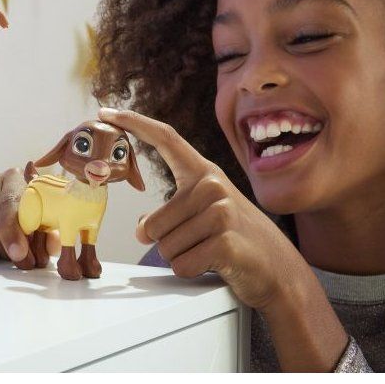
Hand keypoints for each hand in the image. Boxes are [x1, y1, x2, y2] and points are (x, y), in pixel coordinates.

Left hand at [97, 107, 302, 310]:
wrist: (277, 268)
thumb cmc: (236, 239)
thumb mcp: (204, 215)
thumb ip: (171, 212)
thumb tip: (142, 227)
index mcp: (204, 172)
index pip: (166, 138)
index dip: (134, 123)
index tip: (106, 112)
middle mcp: (213, 185)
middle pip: (153, 224)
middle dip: (164, 242)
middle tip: (196, 242)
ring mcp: (221, 212)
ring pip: (164, 246)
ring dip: (181, 256)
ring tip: (208, 250)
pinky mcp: (225, 241)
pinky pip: (181, 264)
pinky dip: (191, 271)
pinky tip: (214, 264)